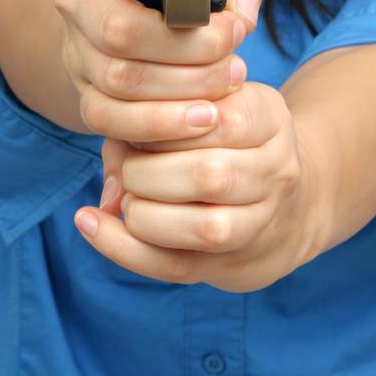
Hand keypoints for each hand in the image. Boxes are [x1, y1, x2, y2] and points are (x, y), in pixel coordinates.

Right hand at [54, 0, 269, 150]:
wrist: (145, 16)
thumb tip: (243, 10)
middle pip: (119, 30)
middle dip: (187, 47)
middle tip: (234, 47)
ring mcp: (76, 46)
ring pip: (117, 79)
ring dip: (182, 89)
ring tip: (229, 82)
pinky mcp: (84, 90)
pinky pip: (109, 119)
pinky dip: (159, 126)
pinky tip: (201, 120)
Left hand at [75, 83, 329, 292]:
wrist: (285, 198)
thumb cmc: (219, 138)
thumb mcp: (197, 108)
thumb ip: (147, 123)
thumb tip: (111, 185)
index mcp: (268, 117)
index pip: (220, 117)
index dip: (165, 123)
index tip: (139, 125)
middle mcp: (275, 169)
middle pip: (211, 175)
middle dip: (148, 173)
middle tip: (129, 168)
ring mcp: (262, 221)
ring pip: (205, 228)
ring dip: (144, 214)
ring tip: (125, 198)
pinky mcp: (233, 262)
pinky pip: (177, 266)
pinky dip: (124, 250)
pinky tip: (91, 226)